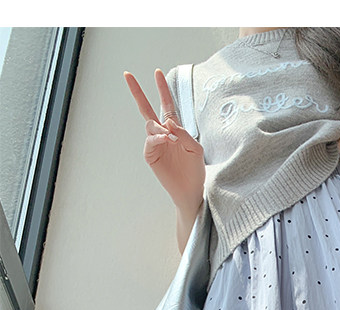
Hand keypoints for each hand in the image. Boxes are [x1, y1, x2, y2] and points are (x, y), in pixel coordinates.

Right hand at [124, 68, 205, 210]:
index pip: (166, 105)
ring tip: (170, 137)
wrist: (190, 191)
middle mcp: (163, 134)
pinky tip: (165, 140)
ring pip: (150, 126)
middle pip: (147, 109)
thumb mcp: (195, 149)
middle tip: (127, 75)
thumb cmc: (195, 171)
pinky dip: (157, 138)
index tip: (157, 72)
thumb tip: (168, 122)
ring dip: (159, 128)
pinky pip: (150, 141)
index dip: (162, 89)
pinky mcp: (151, 156)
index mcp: (175, 129)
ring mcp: (155, 144)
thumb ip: (184, 133)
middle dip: (137, 92)